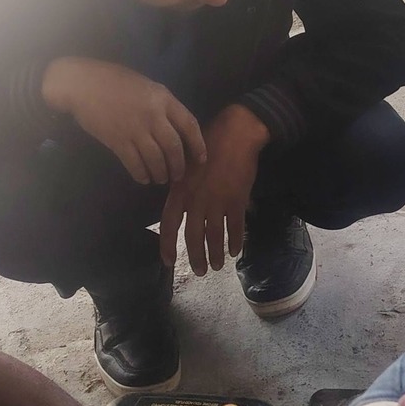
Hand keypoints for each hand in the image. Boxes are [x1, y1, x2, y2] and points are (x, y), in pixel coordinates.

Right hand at [42, 58, 205, 185]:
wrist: (82, 83)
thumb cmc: (114, 81)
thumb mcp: (146, 86)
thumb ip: (162, 105)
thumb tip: (174, 127)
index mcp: (164, 98)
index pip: (190, 125)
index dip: (198, 145)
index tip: (201, 159)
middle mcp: (153, 115)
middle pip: (174, 148)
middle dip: (179, 166)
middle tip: (178, 175)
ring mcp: (135, 129)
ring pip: (156, 159)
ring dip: (161, 173)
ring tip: (161, 179)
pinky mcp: (117, 141)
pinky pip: (135, 164)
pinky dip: (141, 174)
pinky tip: (143, 178)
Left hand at [159, 102, 267, 275]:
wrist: (235, 134)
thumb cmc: (208, 144)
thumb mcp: (186, 165)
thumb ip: (182, 189)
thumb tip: (181, 209)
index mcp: (180, 190)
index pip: (169, 224)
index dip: (167, 245)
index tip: (168, 262)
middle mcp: (197, 199)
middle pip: (193, 236)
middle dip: (196, 257)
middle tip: (200, 272)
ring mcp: (218, 201)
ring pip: (215, 236)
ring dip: (216, 254)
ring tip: (217, 266)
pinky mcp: (237, 200)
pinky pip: (236, 227)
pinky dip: (236, 241)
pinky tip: (236, 250)